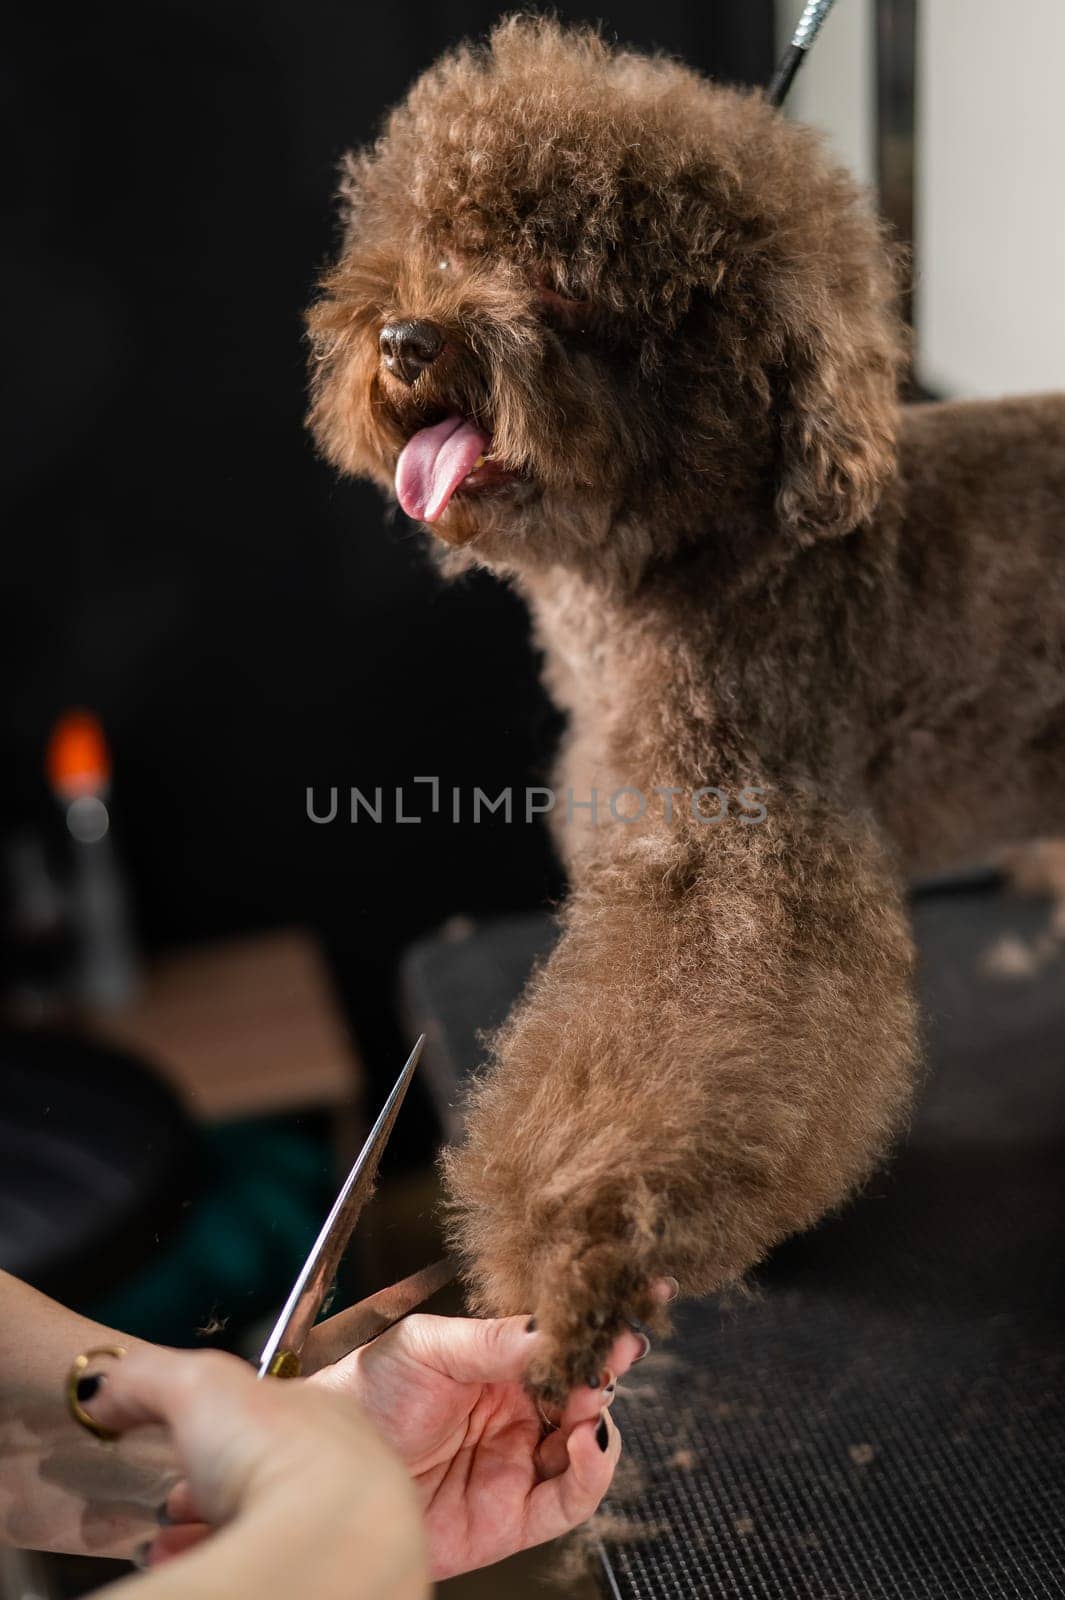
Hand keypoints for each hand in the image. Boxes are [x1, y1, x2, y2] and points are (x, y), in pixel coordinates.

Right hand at [79, 1345, 426, 1599]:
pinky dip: (224, 1566)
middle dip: (203, 1493)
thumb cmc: (279, 1448)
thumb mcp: (197, 1385)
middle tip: (167, 1508)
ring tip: (165, 1547)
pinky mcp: (317, 1568)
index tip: (168, 1454)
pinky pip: (265, 1565)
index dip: (206, 1435)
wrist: (331, 1534)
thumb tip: (102, 1388)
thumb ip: (148, 1377)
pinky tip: (199, 1574)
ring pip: (261, 1527)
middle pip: (257, 1477)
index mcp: (311, 1412)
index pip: (260, 1417)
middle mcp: (327, 1465)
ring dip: (207, 1537)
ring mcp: (327, 1522)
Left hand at [305, 1308, 653, 1580]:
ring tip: (589, 1398)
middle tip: (610, 1356)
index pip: (562, 1346)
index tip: (628, 1312)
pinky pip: (570, 1500)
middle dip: (603, 1373)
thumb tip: (551, 1328)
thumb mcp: (426, 1346)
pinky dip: (590, 1473)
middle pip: (584, 1393)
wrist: (324, 1467)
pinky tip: (584, 1443)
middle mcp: (516, 1412)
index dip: (597, 1332)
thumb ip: (493, 1340)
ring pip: (587, 1444)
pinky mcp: (514, 1516)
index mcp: (498, 1364)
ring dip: (599, 1420)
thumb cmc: (363, 1395)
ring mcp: (517, 1463)